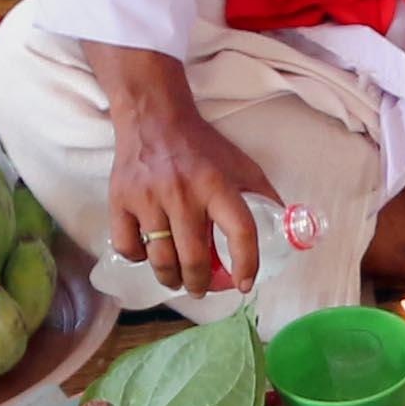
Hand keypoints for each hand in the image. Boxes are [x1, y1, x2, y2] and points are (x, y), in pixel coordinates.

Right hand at [97, 57, 271, 298]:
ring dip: (172, 279)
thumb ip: (262, 194)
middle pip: (194, 259)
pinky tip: (149, 255)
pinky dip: (139, 259)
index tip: (244, 283)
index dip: (246, 264)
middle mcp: (182, 192)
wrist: (152, 117)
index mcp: (217, 184)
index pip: (240, 232)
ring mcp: (148, 198)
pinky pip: (128, 246)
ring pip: (161, 260)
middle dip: (201, 284)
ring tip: (177, 281)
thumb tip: (284, 228)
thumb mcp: (240, 163)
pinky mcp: (120, 200)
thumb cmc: (200, 146)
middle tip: (202, 288)